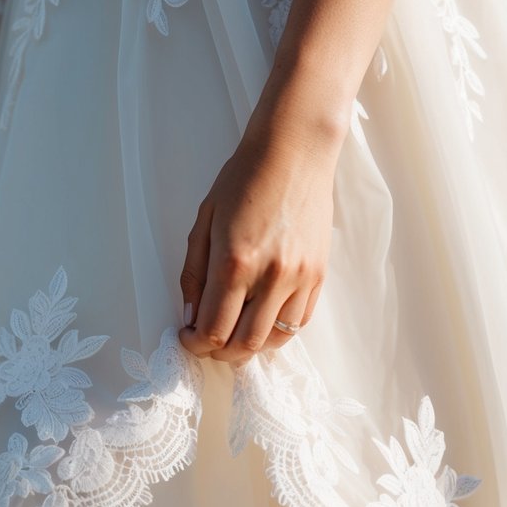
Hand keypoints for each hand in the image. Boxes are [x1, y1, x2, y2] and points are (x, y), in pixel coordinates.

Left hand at [178, 120, 336, 365]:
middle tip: (207, 342)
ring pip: (274, 339)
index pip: (213, 329)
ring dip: (249, 347)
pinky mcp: (319, 275)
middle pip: (244, 344)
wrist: (294, 153)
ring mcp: (299, 278)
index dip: (195, 344)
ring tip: (234, 334)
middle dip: (219, 353)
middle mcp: (270, 276)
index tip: (188, 337)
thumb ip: (194, 272)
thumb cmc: (244, 178)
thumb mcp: (205, 220)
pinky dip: (277, 331)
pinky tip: (261, 319)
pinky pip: (299, 322)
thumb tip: (192, 315)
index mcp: (235, 262)